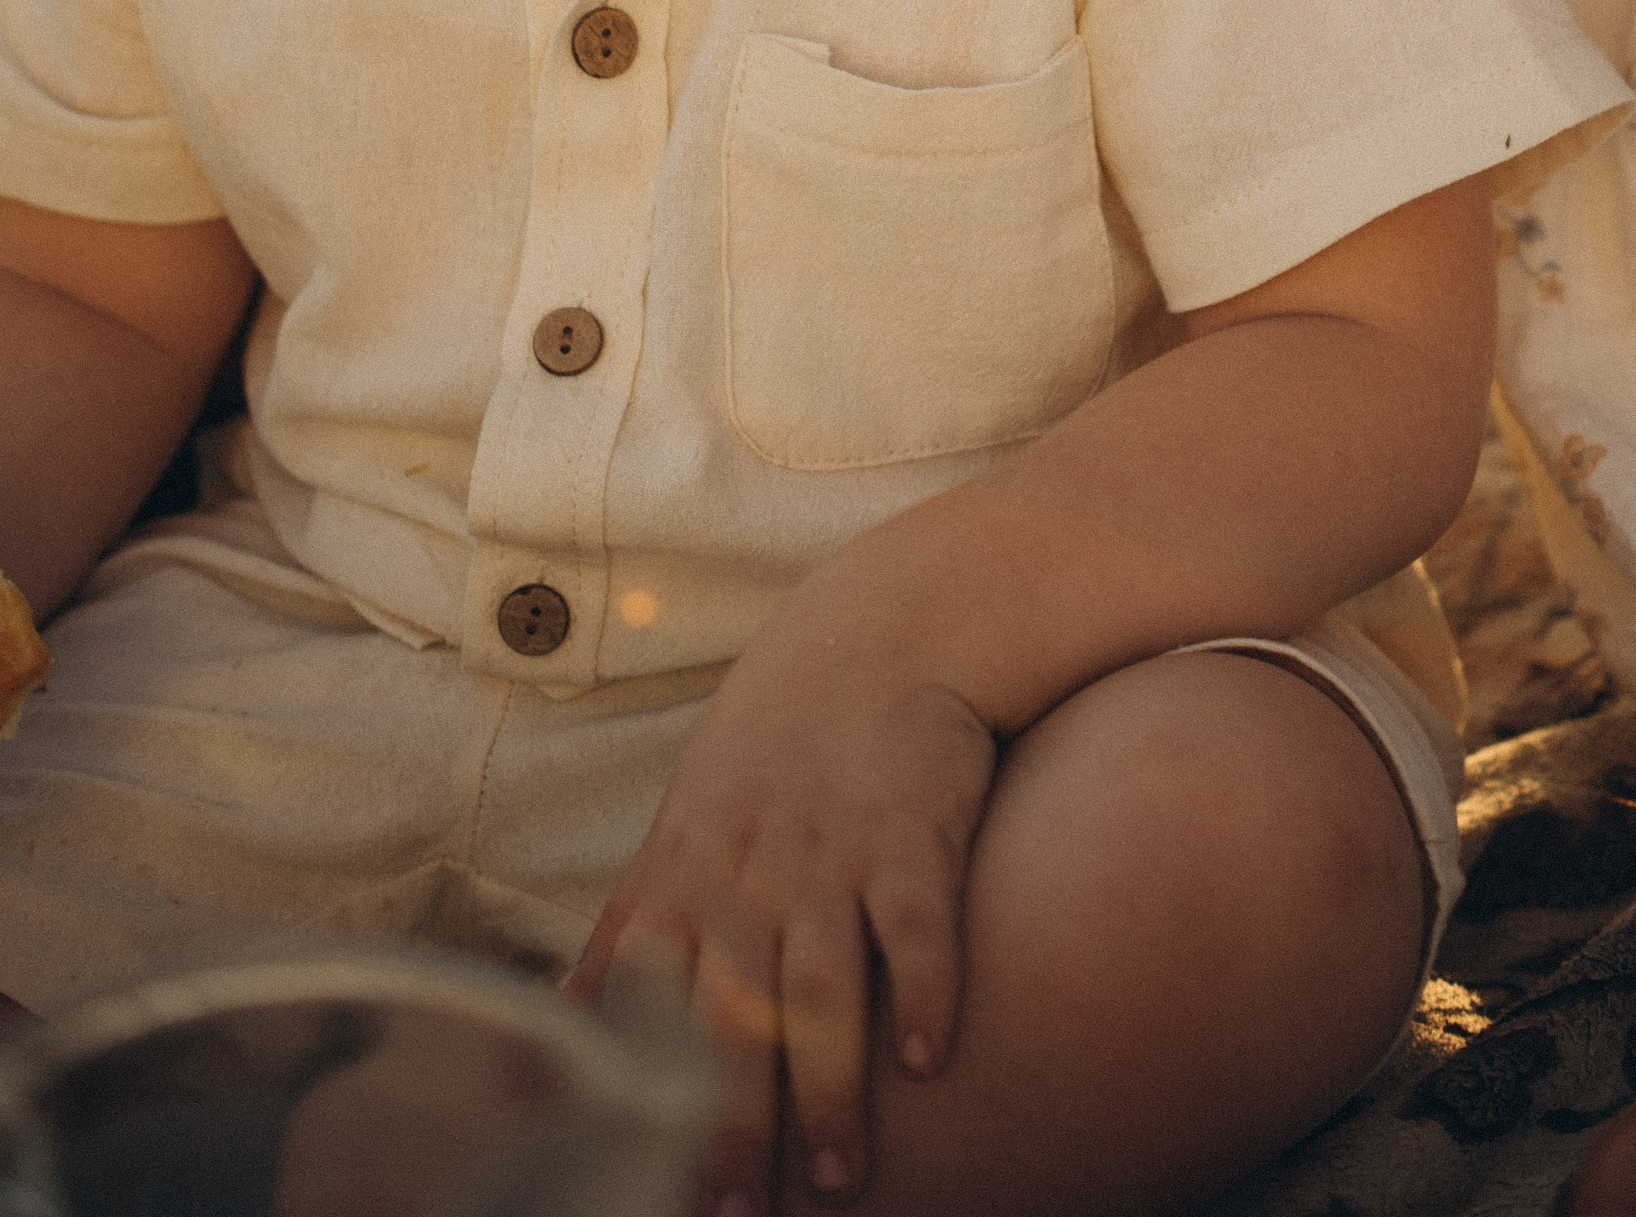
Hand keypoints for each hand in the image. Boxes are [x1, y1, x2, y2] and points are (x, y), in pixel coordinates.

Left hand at [568, 583, 996, 1209]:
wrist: (889, 626)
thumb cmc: (780, 741)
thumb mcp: (687, 819)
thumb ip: (633, 921)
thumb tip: (559, 1013)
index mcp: (689, 878)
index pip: (655, 1008)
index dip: (649, 1101)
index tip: (647, 1186)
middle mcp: (753, 876)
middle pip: (732, 1018)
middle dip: (729, 1124)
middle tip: (735, 1214)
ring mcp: (835, 855)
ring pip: (821, 988)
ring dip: (826, 1087)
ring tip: (835, 1176)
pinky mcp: (913, 834)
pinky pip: (918, 922)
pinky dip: (923, 987)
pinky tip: (927, 1055)